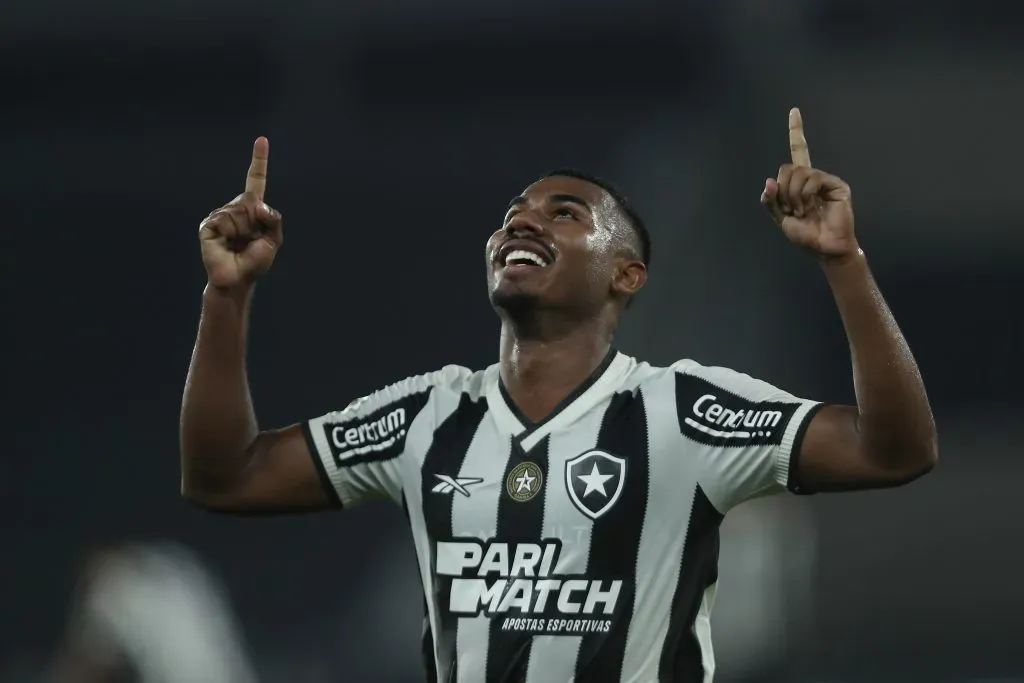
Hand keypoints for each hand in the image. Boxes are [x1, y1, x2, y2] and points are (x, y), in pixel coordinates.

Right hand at [199, 137, 283, 289]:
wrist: (236, 280)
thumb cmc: (255, 261)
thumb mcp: (273, 240)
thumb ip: (273, 219)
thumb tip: (258, 204)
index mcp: (252, 209)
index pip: (255, 180)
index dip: (259, 160)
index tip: (262, 140)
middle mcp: (235, 208)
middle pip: (251, 202)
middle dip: (256, 223)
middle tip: (249, 241)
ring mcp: (220, 215)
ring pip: (238, 211)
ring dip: (243, 231)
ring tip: (237, 244)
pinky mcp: (208, 224)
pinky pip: (224, 219)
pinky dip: (229, 232)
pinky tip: (225, 243)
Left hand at [761, 108, 858, 258]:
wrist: (824, 247)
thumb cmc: (805, 234)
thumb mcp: (781, 218)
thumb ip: (771, 201)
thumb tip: (769, 180)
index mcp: (800, 182)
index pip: (798, 151)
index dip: (796, 131)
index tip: (794, 111)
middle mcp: (813, 177)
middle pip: (788, 168)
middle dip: (783, 190)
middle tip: (791, 209)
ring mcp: (825, 180)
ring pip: (798, 173)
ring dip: (793, 195)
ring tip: (802, 211)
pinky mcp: (837, 184)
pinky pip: (812, 179)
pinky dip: (805, 194)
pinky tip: (810, 207)